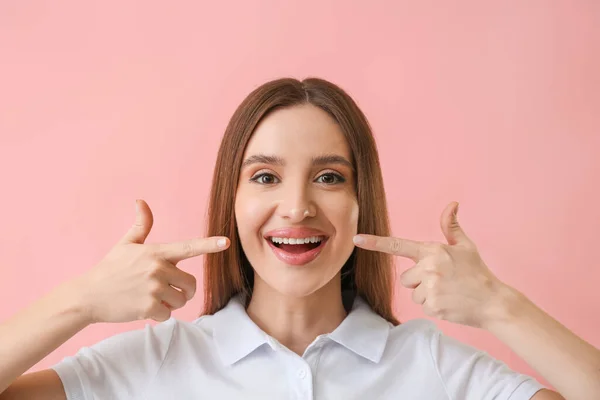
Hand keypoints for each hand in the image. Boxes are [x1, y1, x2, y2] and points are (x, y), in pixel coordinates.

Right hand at [75, 199, 228, 323]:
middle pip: (190, 283)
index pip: (188, 247)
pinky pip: (168, 314)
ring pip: (182, 300)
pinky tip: (144, 308)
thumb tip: (141, 201)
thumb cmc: (110, 269)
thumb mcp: (126, 244)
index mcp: (156, 252)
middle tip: (168, 291)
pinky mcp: (149, 307)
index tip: (226, 242)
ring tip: (153, 298)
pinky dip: (159, 315)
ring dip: (172, 303)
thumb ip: (141, 225)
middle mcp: (157, 268)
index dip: (209, 244)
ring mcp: (154, 288)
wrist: (88, 295)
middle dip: (184, 290)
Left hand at [353, 202, 507, 327]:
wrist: (493, 302)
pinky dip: (433, 306)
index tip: (357, 239)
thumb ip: (451, 226)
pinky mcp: (432, 306)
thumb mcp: (465, 247)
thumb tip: (452, 203)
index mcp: (432, 251)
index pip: (398, 246)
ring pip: (413, 293)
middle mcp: (428, 268)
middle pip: (406, 278)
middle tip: (442, 281)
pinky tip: (449, 302)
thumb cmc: (477, 272)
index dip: (375, 242)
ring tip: (447, 292)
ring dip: (426, 294)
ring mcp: (430, 288)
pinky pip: (422, 306)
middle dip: (419, 281)